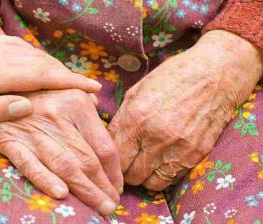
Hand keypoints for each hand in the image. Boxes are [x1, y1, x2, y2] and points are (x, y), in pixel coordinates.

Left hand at [0, 20, 100, 125]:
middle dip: (68, 74)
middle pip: (41, 62)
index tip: (93, 89)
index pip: (40, 76)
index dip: (69, 82)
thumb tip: (29, 106)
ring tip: (70, 80)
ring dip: (54, 65)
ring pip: (32, 53)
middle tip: (89, 87)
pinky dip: (35, 55)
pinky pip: (17, 46)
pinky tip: (40, 63)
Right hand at [0, 89, 123, 214]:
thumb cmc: (33, 84)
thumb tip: (99, 104)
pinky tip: (62, 195)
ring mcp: (33, 130)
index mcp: (76, 102)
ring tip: (100, 207)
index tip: (118, 186)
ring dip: (85, 191)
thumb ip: (83, 95)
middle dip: (103, 187)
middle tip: (112, 205)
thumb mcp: (62, 80)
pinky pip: (30, 164)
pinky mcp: (10, 140)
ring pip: (65, 166)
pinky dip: (46, 180)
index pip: (103, 145)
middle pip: (87, 160)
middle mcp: (58, 116)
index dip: (114, 171)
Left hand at [108, 30, 262, 190]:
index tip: (114, 158)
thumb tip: (107, 143)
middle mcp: (155, 137)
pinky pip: (173, 179)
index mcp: (136, 119)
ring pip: (151, 183)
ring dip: (145, 176)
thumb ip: (120, 121)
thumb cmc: (170, 78)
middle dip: (126, 171)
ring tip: (145, 163)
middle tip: (129, 162)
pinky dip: (164, 174)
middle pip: (131, 175)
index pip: (115, 158)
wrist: (214, 74)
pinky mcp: (196, 154)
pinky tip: (163, 160)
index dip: (112, 161)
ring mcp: (178, 148)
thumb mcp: (135, 92)